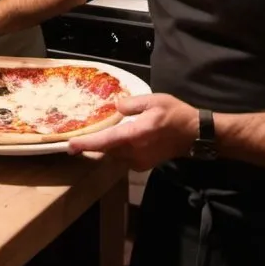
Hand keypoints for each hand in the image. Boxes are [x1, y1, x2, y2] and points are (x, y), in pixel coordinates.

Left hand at [67, 94, 196, 169]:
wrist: (194, 134)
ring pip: (113, 155)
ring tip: (94, 137)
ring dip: (104, 147)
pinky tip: (116, 139)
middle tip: (77, 140)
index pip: (106, 141)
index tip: (70, 146)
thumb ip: (131, 104)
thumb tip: (115, 106)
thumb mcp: (153, 100)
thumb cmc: (175, 114)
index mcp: (136, 135)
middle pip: (106, 150)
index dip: (87, 144)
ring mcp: (139, 161)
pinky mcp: (142, 165)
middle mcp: (135, 152)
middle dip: (92, 145)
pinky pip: (122, 158)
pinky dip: (115, 149)